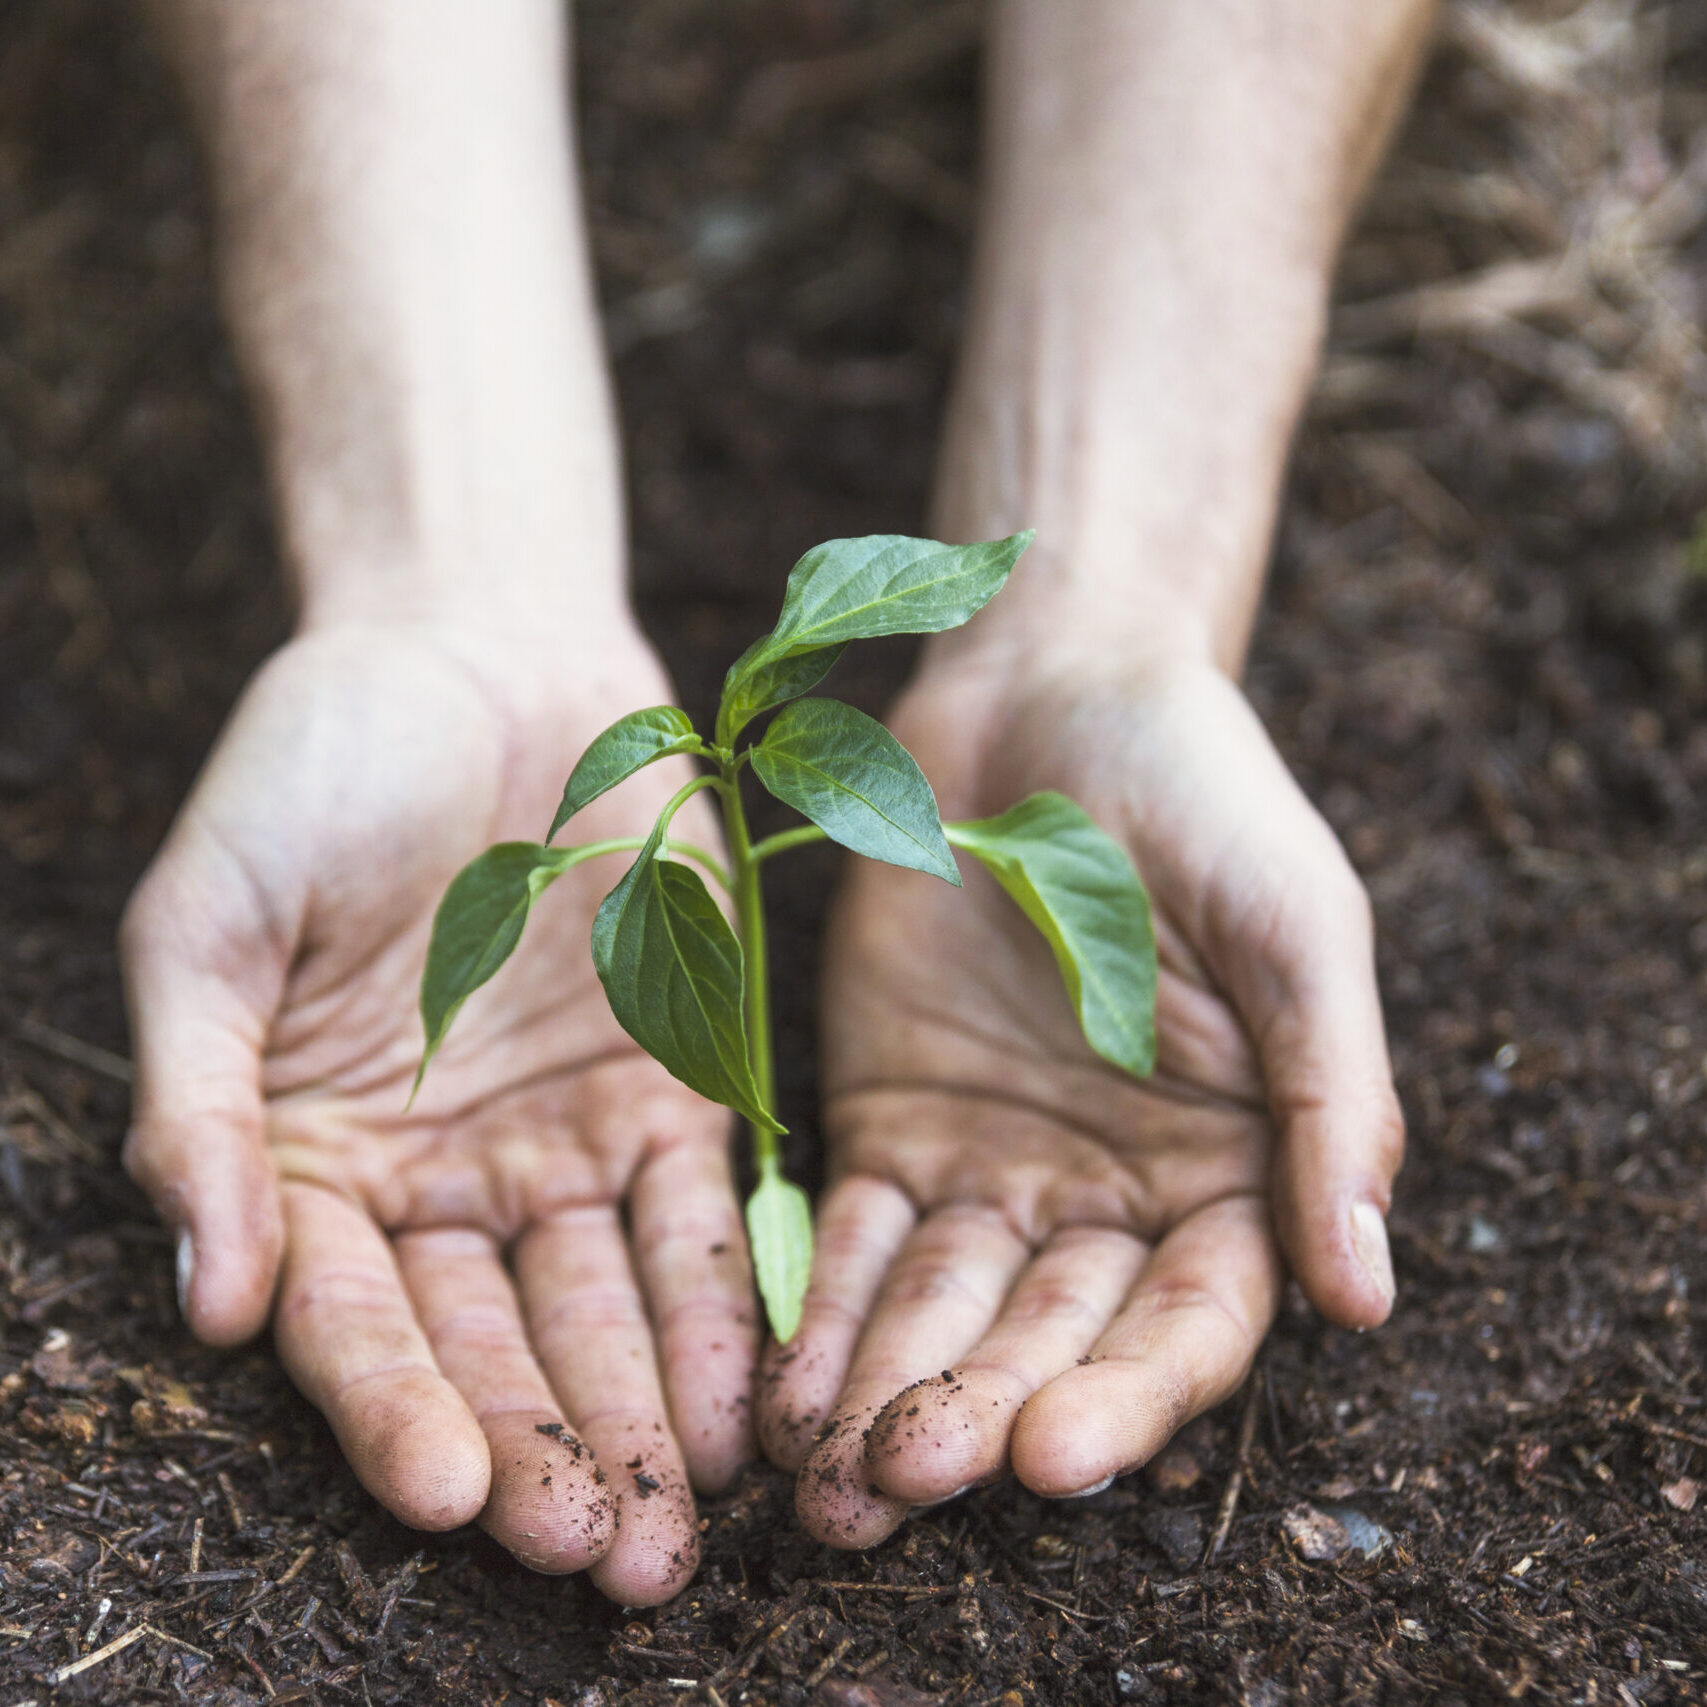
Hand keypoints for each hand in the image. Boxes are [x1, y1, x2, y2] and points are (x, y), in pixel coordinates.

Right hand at [120, 619, 752, 1603]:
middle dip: (546, 1450)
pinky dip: (723, 1296)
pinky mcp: (677, 1076)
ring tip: (681, 1516)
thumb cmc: (313, 767)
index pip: (359, 1318)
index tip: (448, 1493)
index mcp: (318, 1159)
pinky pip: (703, 1207)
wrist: (472, 644)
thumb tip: (212, 1299)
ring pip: (607, 1301)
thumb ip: (202, 1105)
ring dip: (643, 1410)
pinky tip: (748, 1389)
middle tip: (598, 1557)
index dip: (398, 1407)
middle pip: (496, 1340)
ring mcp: (566, 1133)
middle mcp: (447, 1175)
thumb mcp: (209, 920)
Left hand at [757, 654, 1401, 1545]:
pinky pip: (855, 1235)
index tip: (1055, 1454)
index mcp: (1232, 1166)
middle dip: (981, 1412)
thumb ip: (1335, 1106)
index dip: (1130, 1395)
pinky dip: (822, 1306)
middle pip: (1050, 1335)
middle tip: (905, 1481)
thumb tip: (1368, 1297)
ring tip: (827, 1480)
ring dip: (888, 1391)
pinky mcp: (890, 1119)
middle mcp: (1111, 1190)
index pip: (1188, 1320)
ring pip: (943, 1309)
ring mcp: (993, 1161)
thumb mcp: (1298, 930)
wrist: (1054, 689)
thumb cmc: (1203, 794)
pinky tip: (783, 1380)